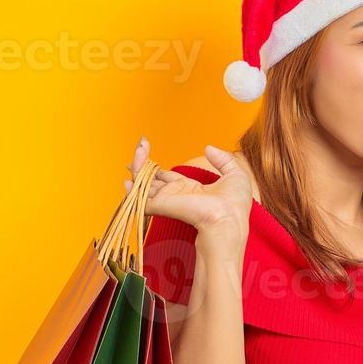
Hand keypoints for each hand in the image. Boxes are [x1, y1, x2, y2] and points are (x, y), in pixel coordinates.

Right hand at [125, 138, 252, 239]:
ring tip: (138, 149)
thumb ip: (223, 159)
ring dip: (138, 166)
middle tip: (141, 145)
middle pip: (152, 179)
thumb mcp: (235, 175)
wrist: (227, 218)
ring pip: (144, 184)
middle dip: (142, 163)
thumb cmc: (235, 204)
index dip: (156, 167)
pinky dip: (132, 187)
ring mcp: (166, 200)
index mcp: (190, 189)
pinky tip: (127, 176)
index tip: (148, 150)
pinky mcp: (160, 205)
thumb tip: (208, 148)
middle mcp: (175, 195)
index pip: (167, 177)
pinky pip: (139, 197)